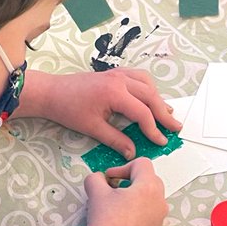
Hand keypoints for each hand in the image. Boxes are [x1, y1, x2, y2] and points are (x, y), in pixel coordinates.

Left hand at [22, 69, 180, 156]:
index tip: (161, 141)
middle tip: (175, 128)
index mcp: (114, 93)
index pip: (142, 112)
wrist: (51, 92)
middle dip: (164, 114)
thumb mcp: (92, 128)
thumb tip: (132, 152)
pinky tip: (150, 98)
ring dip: (158, 99)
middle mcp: (120, 80)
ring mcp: (117, 74)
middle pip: (150, 96)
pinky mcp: (114, 73)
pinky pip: (138, 77)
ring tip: (166, 114)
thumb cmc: (68, 109)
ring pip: (147, 84)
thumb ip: (115, 140)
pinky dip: (148, 88)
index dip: (153, 129)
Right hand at [84, 159, 167, 225]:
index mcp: (149, 187)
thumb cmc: (105, 221)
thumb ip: (96, 178)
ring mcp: (160, 216)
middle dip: (131, 179)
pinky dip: (139, 209)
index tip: (110, 179)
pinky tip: (123, 219)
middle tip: (113, 189)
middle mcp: (160, 200)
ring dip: (136, 194)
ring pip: (151, 196)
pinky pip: (151, 212)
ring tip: (118, 204)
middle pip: (149, 178)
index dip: (123, 167)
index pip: (142, 164)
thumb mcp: (95, 194)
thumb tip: (98, 178)